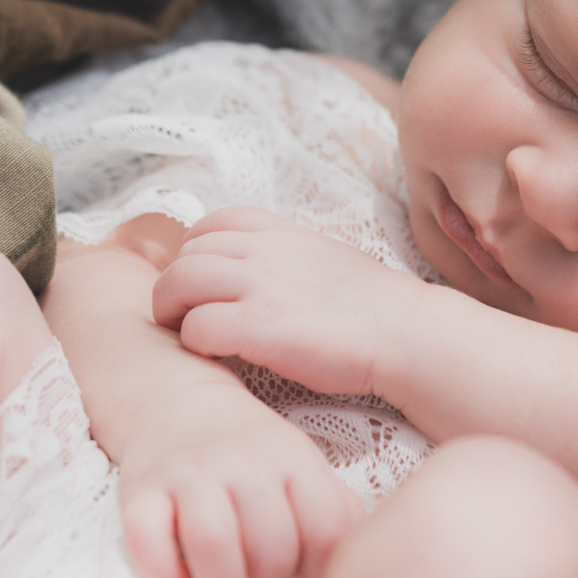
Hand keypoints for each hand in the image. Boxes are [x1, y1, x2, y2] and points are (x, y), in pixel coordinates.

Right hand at [116, 376, 362, 577]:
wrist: (176, 395)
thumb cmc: (250, 450)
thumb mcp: (302, 465)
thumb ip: (334, 509)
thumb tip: (354, 567)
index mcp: (292, 460)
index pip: (328, 530)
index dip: (322, 567)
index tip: (305, 573)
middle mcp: (243, 463)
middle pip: (272, 544)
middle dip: (269, 577)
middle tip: (259, 577)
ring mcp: (189, 474)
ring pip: (213, 539)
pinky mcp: (140, 488)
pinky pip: (145, 535)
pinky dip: (161, 571)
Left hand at [151, 207, 430, 397]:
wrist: (406, 333)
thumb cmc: (372, 305)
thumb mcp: (324, 256)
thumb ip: (283, 255)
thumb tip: (252, 268)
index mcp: (280, 231)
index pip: (211, 223)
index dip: (193, 251)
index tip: (200, 281)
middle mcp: (264, 251)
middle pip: (186, 254)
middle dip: (175, 286)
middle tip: (182, 315)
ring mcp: (260, 286)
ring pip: (179, 282)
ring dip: (172, 311)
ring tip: (185, 334)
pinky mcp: (260, 328)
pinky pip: (197, 327)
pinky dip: (194, 342)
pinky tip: (213, 355)